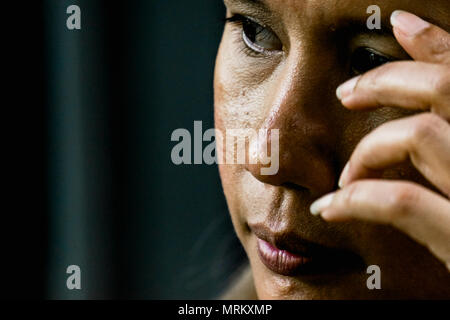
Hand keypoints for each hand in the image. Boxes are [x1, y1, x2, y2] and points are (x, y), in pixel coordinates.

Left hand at [310, 10, 449, 270]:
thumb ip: (449, 139)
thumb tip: (425, 118)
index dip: (438, 42)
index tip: (399, 24)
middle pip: (446, 90)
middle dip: (386, 81)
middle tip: (348, 90)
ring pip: (419, 137)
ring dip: (369, 149)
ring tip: (346, 174)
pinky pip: (401, 202)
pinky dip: (357, 200)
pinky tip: (331, 207)